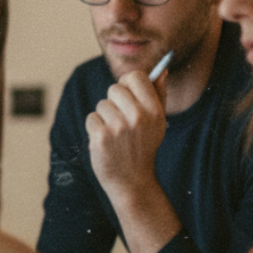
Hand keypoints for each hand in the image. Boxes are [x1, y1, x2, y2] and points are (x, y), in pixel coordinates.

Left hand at [85, 68, 166, 203]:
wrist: (131, 181)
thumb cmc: (143, 147)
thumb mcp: (158, 123)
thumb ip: (158, 95)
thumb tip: (160, 71)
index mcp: (154, 111)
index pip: (136, 77)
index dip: (127, 83)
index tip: (126, 93)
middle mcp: (138, 117)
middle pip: (114, 88)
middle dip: (114, 102)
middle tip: (121, 120)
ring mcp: (118, 127)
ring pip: (101, 105)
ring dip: (104, 117)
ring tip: (115, 135)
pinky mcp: (100, 137)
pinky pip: (91, 118)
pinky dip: (95, 128)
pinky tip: (105, 142)